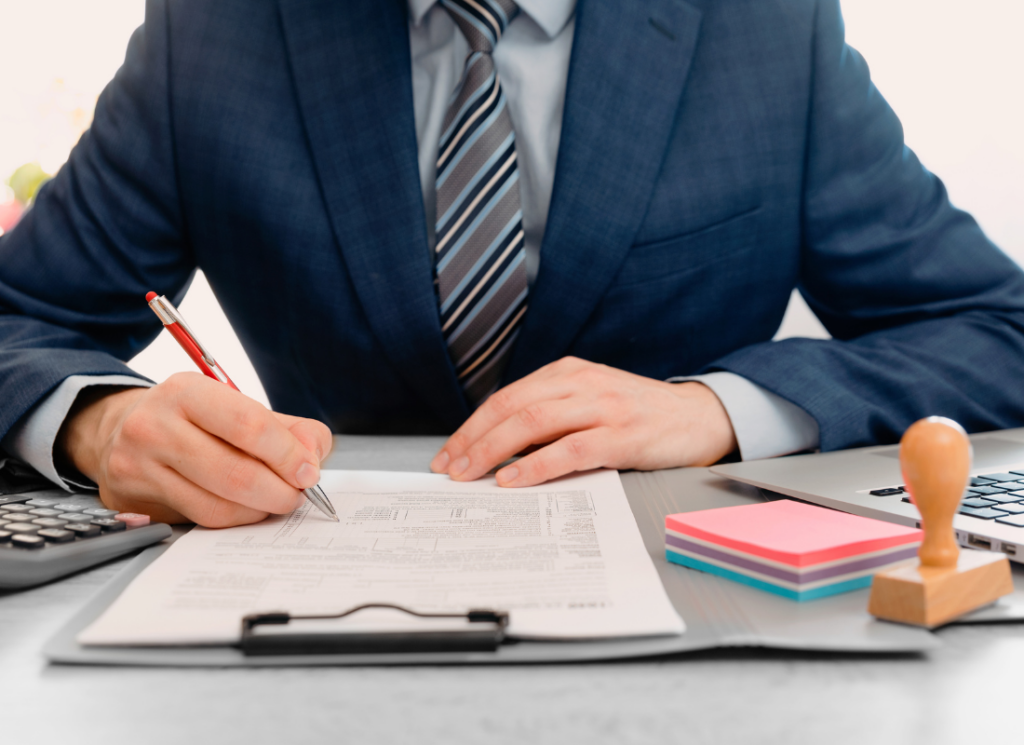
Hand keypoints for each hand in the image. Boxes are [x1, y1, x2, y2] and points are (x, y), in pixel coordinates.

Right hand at [57, 372, 332, 526]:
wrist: (119, 429)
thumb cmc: (192, 418)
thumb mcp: (236, 405)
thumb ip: (287, 428)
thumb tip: (312, 458)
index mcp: (185, 391)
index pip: (248, 425)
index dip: (287, 454)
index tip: (308, 472)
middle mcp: (153, 426)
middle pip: (234, 473)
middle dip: (279, 491)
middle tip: (297, 495)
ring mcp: (137, 466)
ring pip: (216, 506)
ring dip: (259, 510)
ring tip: (275, 502)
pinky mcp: (131, 501)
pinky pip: (198, 521)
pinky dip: (234, 519)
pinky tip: (246, 508)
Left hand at [430, 357, 737, 486]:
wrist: (698, 417)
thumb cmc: (638, 414)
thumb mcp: (589, 400)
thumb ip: (550, 414)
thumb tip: (498, 447)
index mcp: (568, 372)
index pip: (506, 397)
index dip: (471, 426)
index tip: (448, 454)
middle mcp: (581, 382)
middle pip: (511, 407)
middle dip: (473, 440)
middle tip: (449, 468)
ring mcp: (602, 406)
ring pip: (532, 423)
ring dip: (494, 451)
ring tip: (471, 474)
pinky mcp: (622, 434)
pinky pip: (569, 449)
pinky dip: (535, 466)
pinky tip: (514, 480)